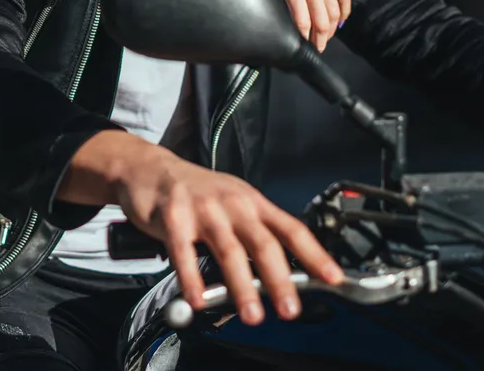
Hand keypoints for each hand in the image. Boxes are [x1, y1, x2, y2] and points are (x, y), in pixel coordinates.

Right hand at [108, 137, 343, 324]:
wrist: (150, 169)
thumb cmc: (196, 192)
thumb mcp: (234, 202)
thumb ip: (256, 233)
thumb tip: (282, 275)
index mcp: (253, 203)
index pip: (292, 229)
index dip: (315, 254)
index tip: (333, 278)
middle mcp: (233, 204)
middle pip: (263, 243)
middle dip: (280, 279)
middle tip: (290, 308)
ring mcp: (203, 210)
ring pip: (229, 251)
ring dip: (243, 286)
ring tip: (252, 314)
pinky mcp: (173, 217)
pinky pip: (184, 252)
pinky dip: (192, 278)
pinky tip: (198, 299)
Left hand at [261, 0, 350, 51]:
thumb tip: (283, 9)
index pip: (302, 21)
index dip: (303, 38)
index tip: (302, 46)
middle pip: (321, 21)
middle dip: (320, 39)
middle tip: (318, 48)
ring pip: (335, 12)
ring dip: (332, 29)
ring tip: (327, 37)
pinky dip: (345, 11)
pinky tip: (341, 20)